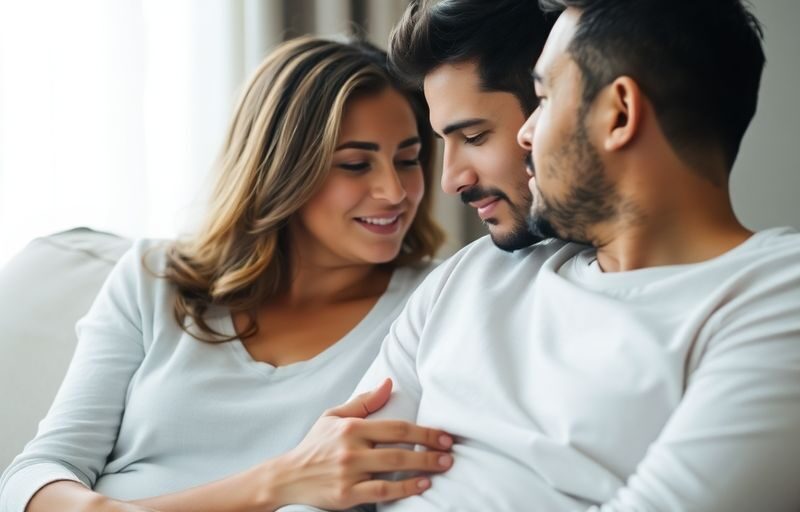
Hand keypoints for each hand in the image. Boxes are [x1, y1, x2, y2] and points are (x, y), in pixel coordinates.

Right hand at [273, 379, 452, 509]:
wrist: (287, 477)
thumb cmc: (315, 445)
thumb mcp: (334, 417)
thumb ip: (364, 402)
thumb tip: (389, 383)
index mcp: (351, 427)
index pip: (395, 427)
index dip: (423, 430)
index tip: (444, 434)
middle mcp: (351, 449)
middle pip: (399, 448)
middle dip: (429, 449)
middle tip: (451, 452)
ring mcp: (349, 473)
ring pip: (392, 470)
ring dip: (422, 468)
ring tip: (443, 466)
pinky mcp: (346, 495)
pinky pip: (381, 492)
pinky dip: (404, 489)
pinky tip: (422, 485)